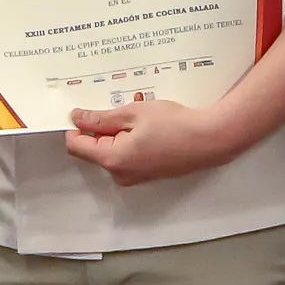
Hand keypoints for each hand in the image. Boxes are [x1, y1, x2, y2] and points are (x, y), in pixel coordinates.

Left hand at [64, 100, 239, 186]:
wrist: (210, 140)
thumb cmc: (175, 124)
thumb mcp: (133, 113)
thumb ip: (101, 118)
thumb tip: (78, 119)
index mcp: (113, 159)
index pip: (76, 146)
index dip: (75, 127)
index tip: (82, 110)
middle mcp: (120, 174)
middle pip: (94, 150)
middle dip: (99, 129)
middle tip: (118, 107)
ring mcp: (135, 177)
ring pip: (111, 152)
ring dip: (116, 133)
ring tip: (137, 115)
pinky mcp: (147, 174)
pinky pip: (127, 157)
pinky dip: (129, 141)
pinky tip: (147, 127)